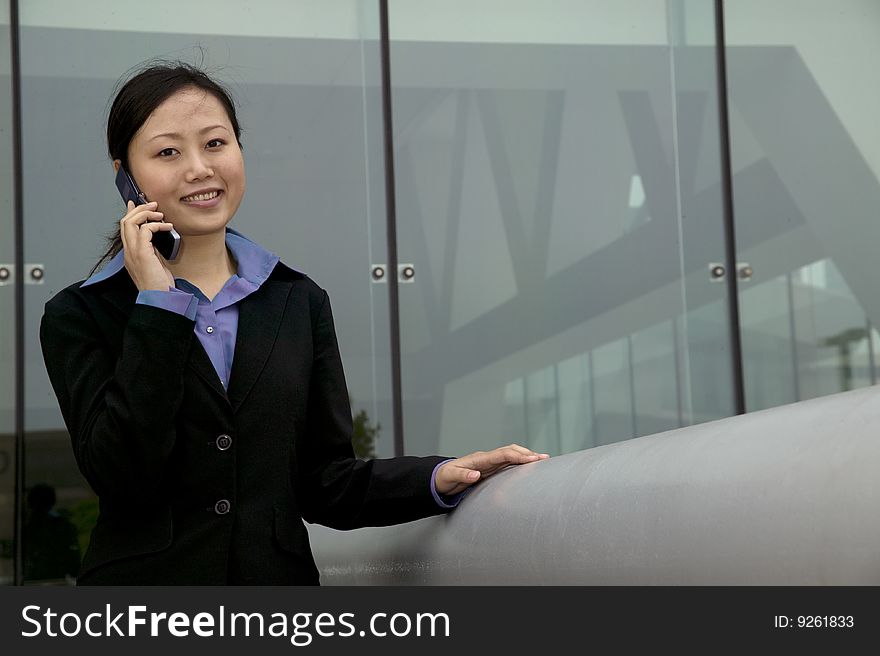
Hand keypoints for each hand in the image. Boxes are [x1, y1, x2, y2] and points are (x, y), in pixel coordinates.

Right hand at [120, 200, 175, 291]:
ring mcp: (133, 253)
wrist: (160, 299)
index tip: (136, 203)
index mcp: (130, 254)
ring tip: (160, 214)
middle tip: (153, 204)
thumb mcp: (156, 263)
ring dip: (146, 214)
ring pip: (130, 223)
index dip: (130, 213)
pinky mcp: (141, 254)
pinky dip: (156, 225)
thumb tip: (158, 236)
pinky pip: (144, 230)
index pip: (125, 228)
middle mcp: (128, 252)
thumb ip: (153, 250)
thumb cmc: (160, 285)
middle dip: (138, 209)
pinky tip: (167, 227)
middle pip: (125, 222)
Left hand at [434, 444, 549, 495]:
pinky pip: (508, 463)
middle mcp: (487, 458)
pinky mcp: (490, 469)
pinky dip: (520, 462)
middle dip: (527, 453)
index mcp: (479, 459)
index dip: (517, 456)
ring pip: (511, 455)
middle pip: (510, 451)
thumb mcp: (450, 477)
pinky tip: (529, 466)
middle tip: (544, 458)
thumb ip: (462, 476)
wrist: (440, 478)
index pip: (502, 454)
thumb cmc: (445, 477)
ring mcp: (489, 463)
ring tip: (542, 460)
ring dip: (526, 456)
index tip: (532, 459)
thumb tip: (475, 475)